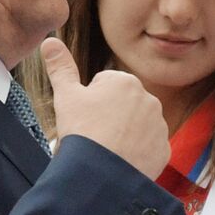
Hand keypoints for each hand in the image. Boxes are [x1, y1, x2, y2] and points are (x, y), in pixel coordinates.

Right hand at [41, 37, 169, 178]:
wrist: (101, 174)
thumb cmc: (82, 131)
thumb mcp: (65, 95)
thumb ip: (60, 66)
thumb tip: (50, 41)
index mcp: (125, 81)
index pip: (103, 87)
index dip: (89, 104)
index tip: (85, 119)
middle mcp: (149, 99)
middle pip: (122, 107)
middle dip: (109, 118)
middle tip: (94, 136)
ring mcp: (159, 125)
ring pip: (136, 127)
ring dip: (124, 135)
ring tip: (107, 150)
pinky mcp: (164, 149)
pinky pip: (148, 149)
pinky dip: (136, 155)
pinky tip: (121, 161)